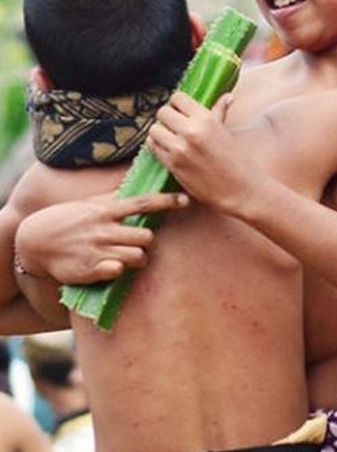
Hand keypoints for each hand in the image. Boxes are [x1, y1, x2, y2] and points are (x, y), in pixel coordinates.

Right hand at [15, 191, 188, 283]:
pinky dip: (119, 271)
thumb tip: (137, 179)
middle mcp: (105, 228)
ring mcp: (98, 249)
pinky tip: (111, 267)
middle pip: (147, 236)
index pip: (143, 202)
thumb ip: (116, 196)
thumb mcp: (92, 204)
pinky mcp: (90, 269)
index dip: (167, 201)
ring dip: (138, 258)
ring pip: (138, 256)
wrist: (36, 240)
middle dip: (148, 241)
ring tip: (126, 256)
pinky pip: (118, 272)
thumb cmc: (70, 219)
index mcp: (107, 209)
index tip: (186, 200)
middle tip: (138, 242)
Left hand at [146, 91, 260, 214]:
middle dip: (167, 119)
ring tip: (170, 139)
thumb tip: (227, 97)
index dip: (177, 105)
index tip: (180, 112)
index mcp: (206, 119)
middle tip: (174, 126)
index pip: (178, 98)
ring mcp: (180, 148)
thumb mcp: (227, 133)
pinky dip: (158, 147)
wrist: (240, 190)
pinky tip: (168, 150)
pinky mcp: (173, 165)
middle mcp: (191, 131)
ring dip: (160, 133)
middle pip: (162, 112)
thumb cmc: (238, 162)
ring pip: (154, 130)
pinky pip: (153, 147)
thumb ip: (220, 113)